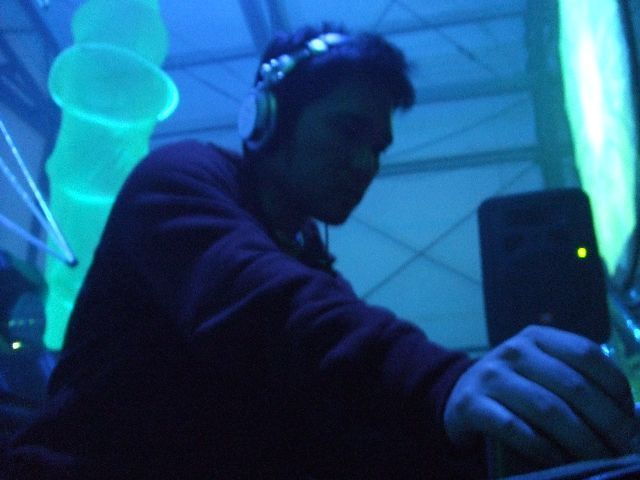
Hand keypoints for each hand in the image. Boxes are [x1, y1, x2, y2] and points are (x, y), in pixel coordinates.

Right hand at [443, 325, 636, 466]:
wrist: (459, 397)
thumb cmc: (515, 388)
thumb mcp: (543, 373)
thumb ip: (577, 384)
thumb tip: (632, 421)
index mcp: (537, 338)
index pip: (587, 354)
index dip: (617, 388)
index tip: (633, 421)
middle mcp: (513, 350)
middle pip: (572, 385)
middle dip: (608, 423)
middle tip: (627, 451)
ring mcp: (490, 376)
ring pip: (547, 408)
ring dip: (581, 441)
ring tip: (600, 461)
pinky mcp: (471, 404)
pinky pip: (514, 428)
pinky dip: (542, 449)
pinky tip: (559, 463)